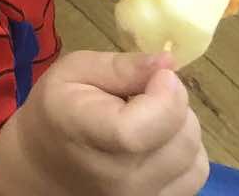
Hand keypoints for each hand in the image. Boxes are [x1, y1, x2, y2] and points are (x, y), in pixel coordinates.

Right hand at [0, 51, 205, 195]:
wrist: (43, 166)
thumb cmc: (56, 111)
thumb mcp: (73, 72)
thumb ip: (120, 66)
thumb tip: (167, 61)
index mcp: (88, 133)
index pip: (149, 124)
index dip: (166, 94)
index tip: (158, 74)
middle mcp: (120, 178)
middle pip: (181, 137)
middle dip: (175, 103)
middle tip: (146, 93)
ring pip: (195, 156)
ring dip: (182, 128)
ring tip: (151, 118)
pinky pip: (194, 175)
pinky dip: (185, 153)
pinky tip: (159, 141)